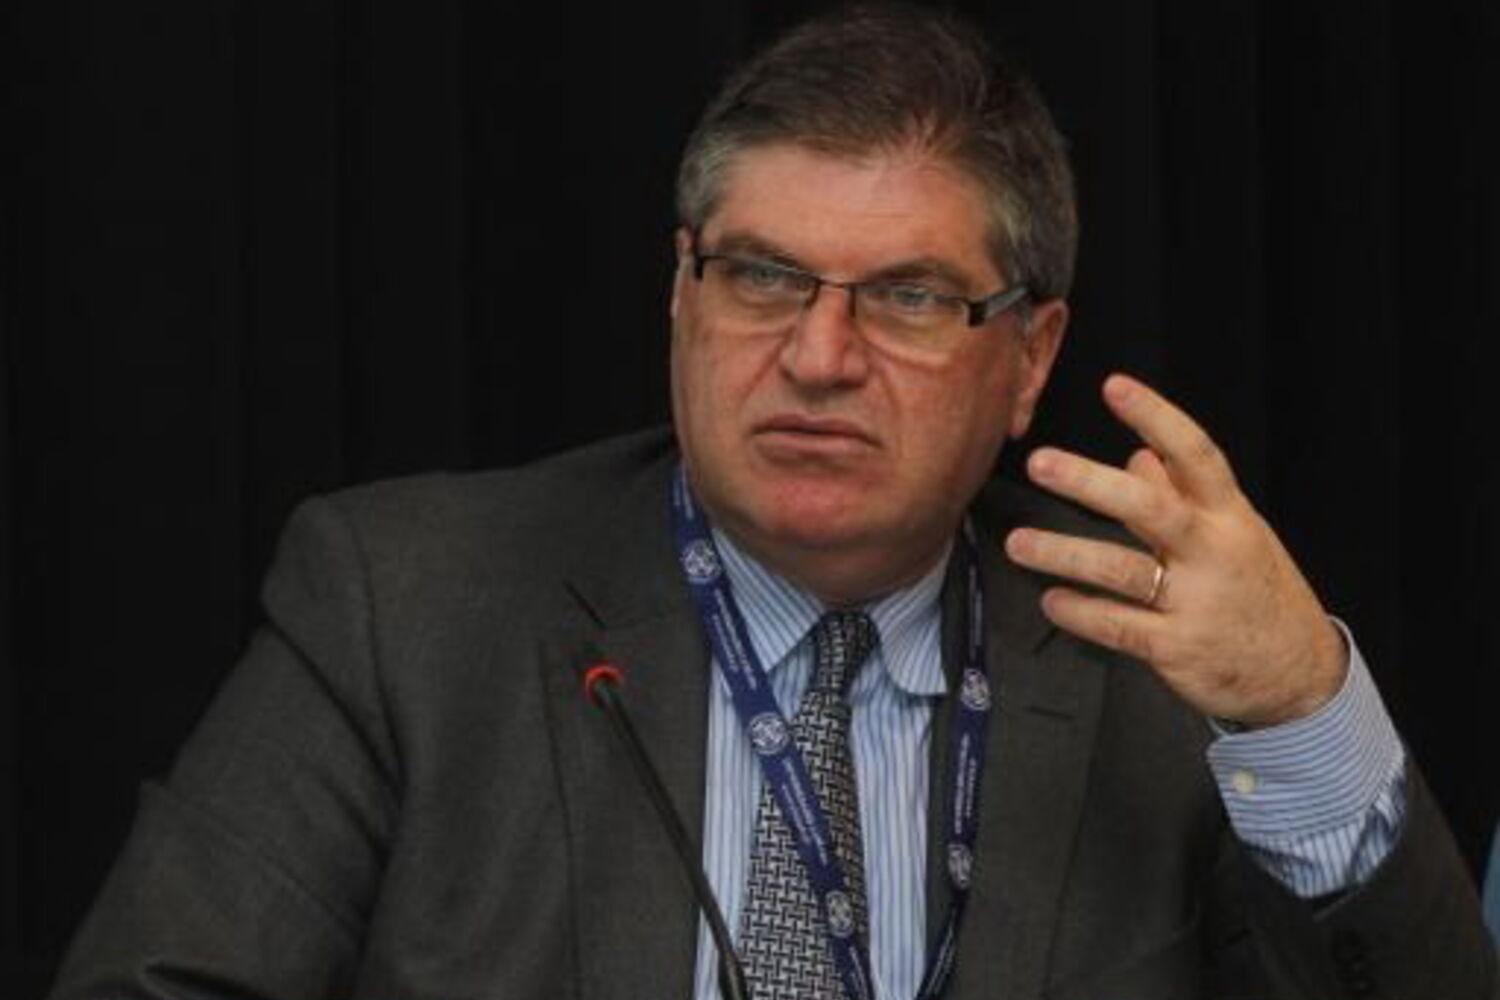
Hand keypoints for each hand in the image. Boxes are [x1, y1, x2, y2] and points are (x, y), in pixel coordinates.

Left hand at [1004, 373, 1346, 726]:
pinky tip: (1051, 600)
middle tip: (1040, 463)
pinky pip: (1117, 626)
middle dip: (1091, 483)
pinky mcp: (1177, 648)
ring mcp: (1196, 602)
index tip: (1114, 386)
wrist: (1299, 674)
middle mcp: (1213, 552)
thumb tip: (1138, 454)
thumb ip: (1183, 494)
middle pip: (1150, 508)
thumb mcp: (1233, 534)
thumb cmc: (1256, 591)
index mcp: (1229, 515)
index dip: (1155, 418)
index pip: (1195, 454)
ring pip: (1121, 570)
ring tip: (1017, 543)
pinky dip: (1080, 612)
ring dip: (1063, 553)